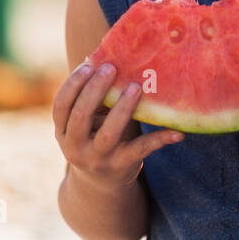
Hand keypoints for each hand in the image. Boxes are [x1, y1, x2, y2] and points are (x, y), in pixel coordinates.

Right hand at [53, 61, 183, 190]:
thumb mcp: (86, 122)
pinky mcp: (122, 166)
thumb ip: (92, 97)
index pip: (61, 106)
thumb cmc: (95, 138)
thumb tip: (102, 55)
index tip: (89, 65)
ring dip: (122, 109)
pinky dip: (160, 139)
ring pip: (108, 134)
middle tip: (111, 68)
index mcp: (63, 131)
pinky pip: (141, 150)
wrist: (99, 184)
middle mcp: (75, 147)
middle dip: (95, 90)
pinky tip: (177, 131)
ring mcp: (98, 158)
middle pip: (80, 116)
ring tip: (136, 87)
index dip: (73, 84)